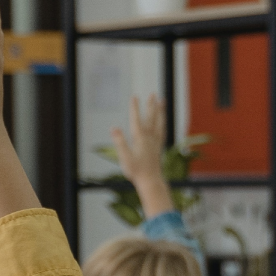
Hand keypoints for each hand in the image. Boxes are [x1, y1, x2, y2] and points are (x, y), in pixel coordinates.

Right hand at [109, 95, 176, 217]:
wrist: (150, 181)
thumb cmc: (136, 171)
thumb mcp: (124, 157)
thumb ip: (120, 142)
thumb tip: (113, 128)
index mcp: (140, 138)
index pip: (136, 119)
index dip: (134, 108)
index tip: (134, 96)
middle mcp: (149, 138)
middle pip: (151, 118)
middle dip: (151, 105)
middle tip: (152, 94)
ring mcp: (155, 142)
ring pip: (159, 122)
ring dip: (160, 111)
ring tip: (161, 101)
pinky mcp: (158, 146)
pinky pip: (161, 130)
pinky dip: (162, 122)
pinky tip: (162, 120)